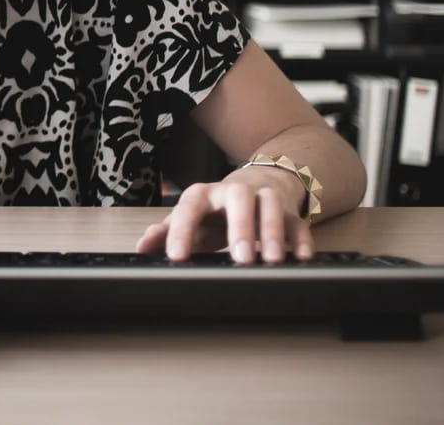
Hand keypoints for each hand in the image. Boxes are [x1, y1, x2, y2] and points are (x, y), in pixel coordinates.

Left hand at [134, 168, 314, 264]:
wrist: (256, 183)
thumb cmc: (217, 209)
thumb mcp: (191, 218)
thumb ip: (167, 232)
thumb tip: (142, 246)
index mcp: (205, 194)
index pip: (190, 206)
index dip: (182, 230)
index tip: (177, 256)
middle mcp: (234, 192)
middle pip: (238, 199)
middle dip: (240, 227)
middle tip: (240, 258)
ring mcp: (264, 198)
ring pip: (271, 206)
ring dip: (272, 232)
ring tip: (270, 260)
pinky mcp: (289, 210)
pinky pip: (298, 221)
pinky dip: (301, 239)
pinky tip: (300, 258)